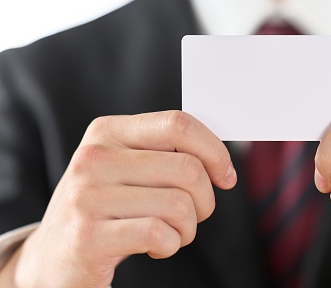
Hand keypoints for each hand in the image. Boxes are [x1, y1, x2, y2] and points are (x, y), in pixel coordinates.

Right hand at [12, 111, 235, 286]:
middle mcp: (94, 158)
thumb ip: (165, 154)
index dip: (215, 151)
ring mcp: (87, 196)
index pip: (179, 124)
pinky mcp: (88, 236)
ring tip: (170, 233)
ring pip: (180, 204)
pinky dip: (171, 245)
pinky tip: (155, 247)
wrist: (53, 258)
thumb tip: (221, 158)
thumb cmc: (105, 210)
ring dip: (188, 228)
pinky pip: (160, 234)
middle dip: (205, 200)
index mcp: (107, 132)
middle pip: (188, 168)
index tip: (226, 176)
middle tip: (194, 214)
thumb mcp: (127, 170)